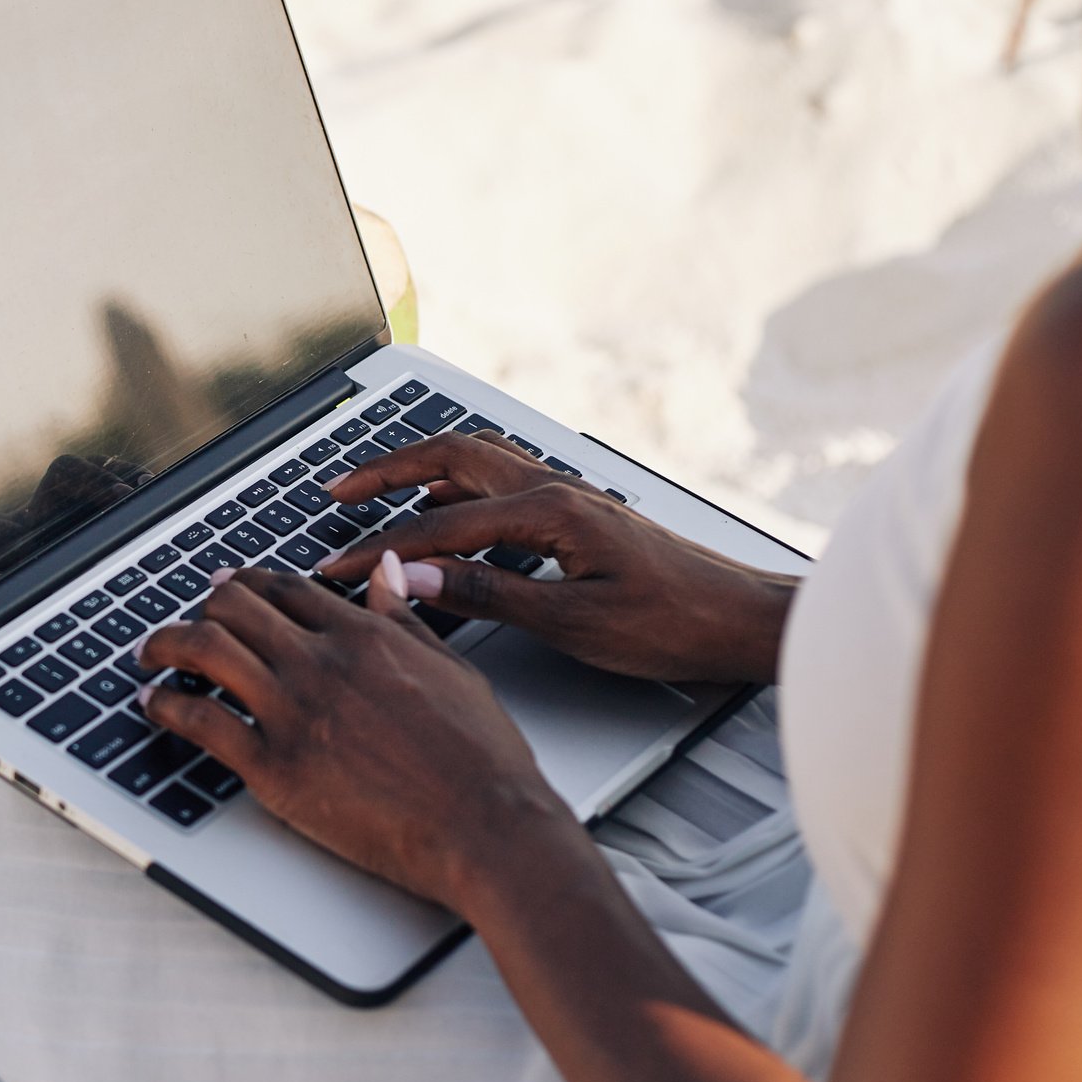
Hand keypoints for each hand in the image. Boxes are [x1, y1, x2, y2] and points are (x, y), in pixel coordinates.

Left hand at [137, 566, 582, 912]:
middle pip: (235, 608)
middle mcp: (322, 663)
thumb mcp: (452, 668)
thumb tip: (387, 571)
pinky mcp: (274, 767)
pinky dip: (165, 705)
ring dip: (166, 644)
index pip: (286, 588)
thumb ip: (407, 618)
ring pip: (205, 650)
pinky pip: (200, 721)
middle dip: (203, 606)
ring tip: (150, 652)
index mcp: (365, 636)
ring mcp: (293, 712)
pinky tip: (152, 704)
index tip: (229, 587)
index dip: (248, 583)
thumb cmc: (482, 759)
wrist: (486, 825)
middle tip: (187, 617)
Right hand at [322, 433, 797, 683]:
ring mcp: (570, 497)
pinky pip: (502, 484)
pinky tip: (447, 513)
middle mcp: (556, 490)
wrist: (746, 620)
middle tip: (337, 489)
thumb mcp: (575, 622)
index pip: (439, 526)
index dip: (380, 548)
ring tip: (376, 489)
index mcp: (550, 512)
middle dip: (388, 470)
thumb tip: (421, 576)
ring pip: (478, 463)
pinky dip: (459, 488)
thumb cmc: (676, 625)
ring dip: (421, 470)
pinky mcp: (581, 514)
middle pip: (452, 456)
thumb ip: (491, 594)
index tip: (335, 567)